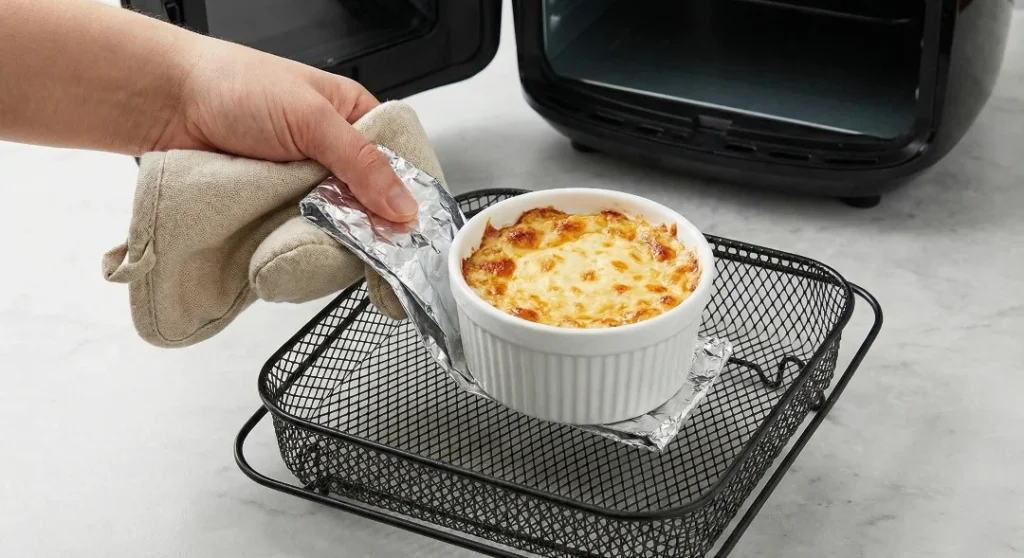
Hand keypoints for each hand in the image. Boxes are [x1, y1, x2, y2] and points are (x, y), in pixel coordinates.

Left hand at [153, 38, 417, 222]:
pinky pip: (299, 237)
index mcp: (353, 117)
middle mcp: (332, 154)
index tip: (405, 228)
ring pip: (335, 227)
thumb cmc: (233, 86)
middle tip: (356, 236)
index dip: (404, 196)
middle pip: (369, 204)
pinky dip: (296, 243)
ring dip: (325, 236)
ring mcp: (304, 185)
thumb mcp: (312, 118)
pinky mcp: (275, 209)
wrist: (166, 104)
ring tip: (311, 232)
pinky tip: (291, 242)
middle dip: (361, 223)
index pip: (398, 164)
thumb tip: (403, 204)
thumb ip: (361, 164)